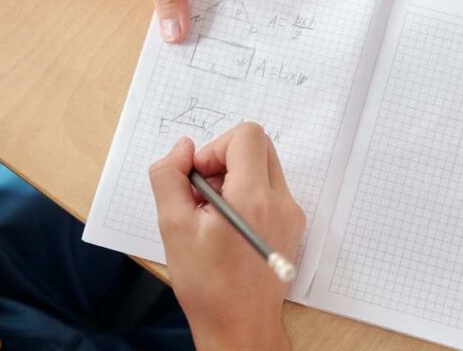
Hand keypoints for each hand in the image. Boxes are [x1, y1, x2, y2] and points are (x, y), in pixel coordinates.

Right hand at [149, 123, 305, 350]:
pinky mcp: (292, 225)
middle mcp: (281, 201)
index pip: (247, 135)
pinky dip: (248, 194)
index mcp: (253, 198)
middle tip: (204, 192)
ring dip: (236, 177)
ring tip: (214, 214)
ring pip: (265, 167)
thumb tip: (183, 148)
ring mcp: (291, 214)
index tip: (200, 177)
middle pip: (259, 146)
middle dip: (226, 158)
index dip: (216, 147)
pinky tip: (228, 226)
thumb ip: (170, 177)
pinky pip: (271, 190)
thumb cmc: (207, 285)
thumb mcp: (173, 227)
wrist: (240, 326)